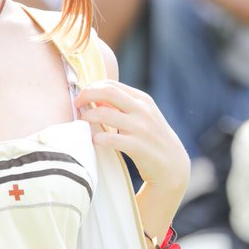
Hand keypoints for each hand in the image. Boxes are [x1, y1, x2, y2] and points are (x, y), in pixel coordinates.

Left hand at [74, 80, 189, 195]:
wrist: (172, 164)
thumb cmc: (151, 138)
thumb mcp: (141, 116)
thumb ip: (122, 106)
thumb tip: (96, 98)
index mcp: (141, 99)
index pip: (111, 84)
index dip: (91, 87)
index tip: (81, 97)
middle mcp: (142, 110)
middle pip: (108, 91)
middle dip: (86, 95)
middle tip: (76, 104)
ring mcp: (141, 128)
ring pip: (105, 113)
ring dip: (88, 117)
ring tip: (82, 123)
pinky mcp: (138, 146)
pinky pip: (111, 139)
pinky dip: (98, 139)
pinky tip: (93, 141)